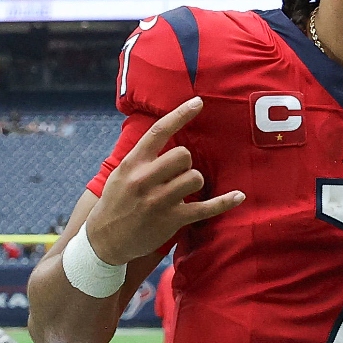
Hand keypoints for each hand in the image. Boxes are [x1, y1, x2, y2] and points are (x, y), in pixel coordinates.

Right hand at [86, 97, 245, 265]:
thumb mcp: (121, 173)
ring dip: (193, 181)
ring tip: (182, 191)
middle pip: (184, 155)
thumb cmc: (116, 201)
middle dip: (186, 162)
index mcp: (133, 164)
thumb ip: (143, 156)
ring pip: (195, 178)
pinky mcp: (172, 220)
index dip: (180, 114)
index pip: (158, 131)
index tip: (198, 102)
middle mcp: (145, 180)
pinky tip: (239, 196)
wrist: (103, 240)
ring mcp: (159, 201)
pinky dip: (225, 202)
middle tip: (177, 173)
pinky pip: (206, 208)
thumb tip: (166, 132)